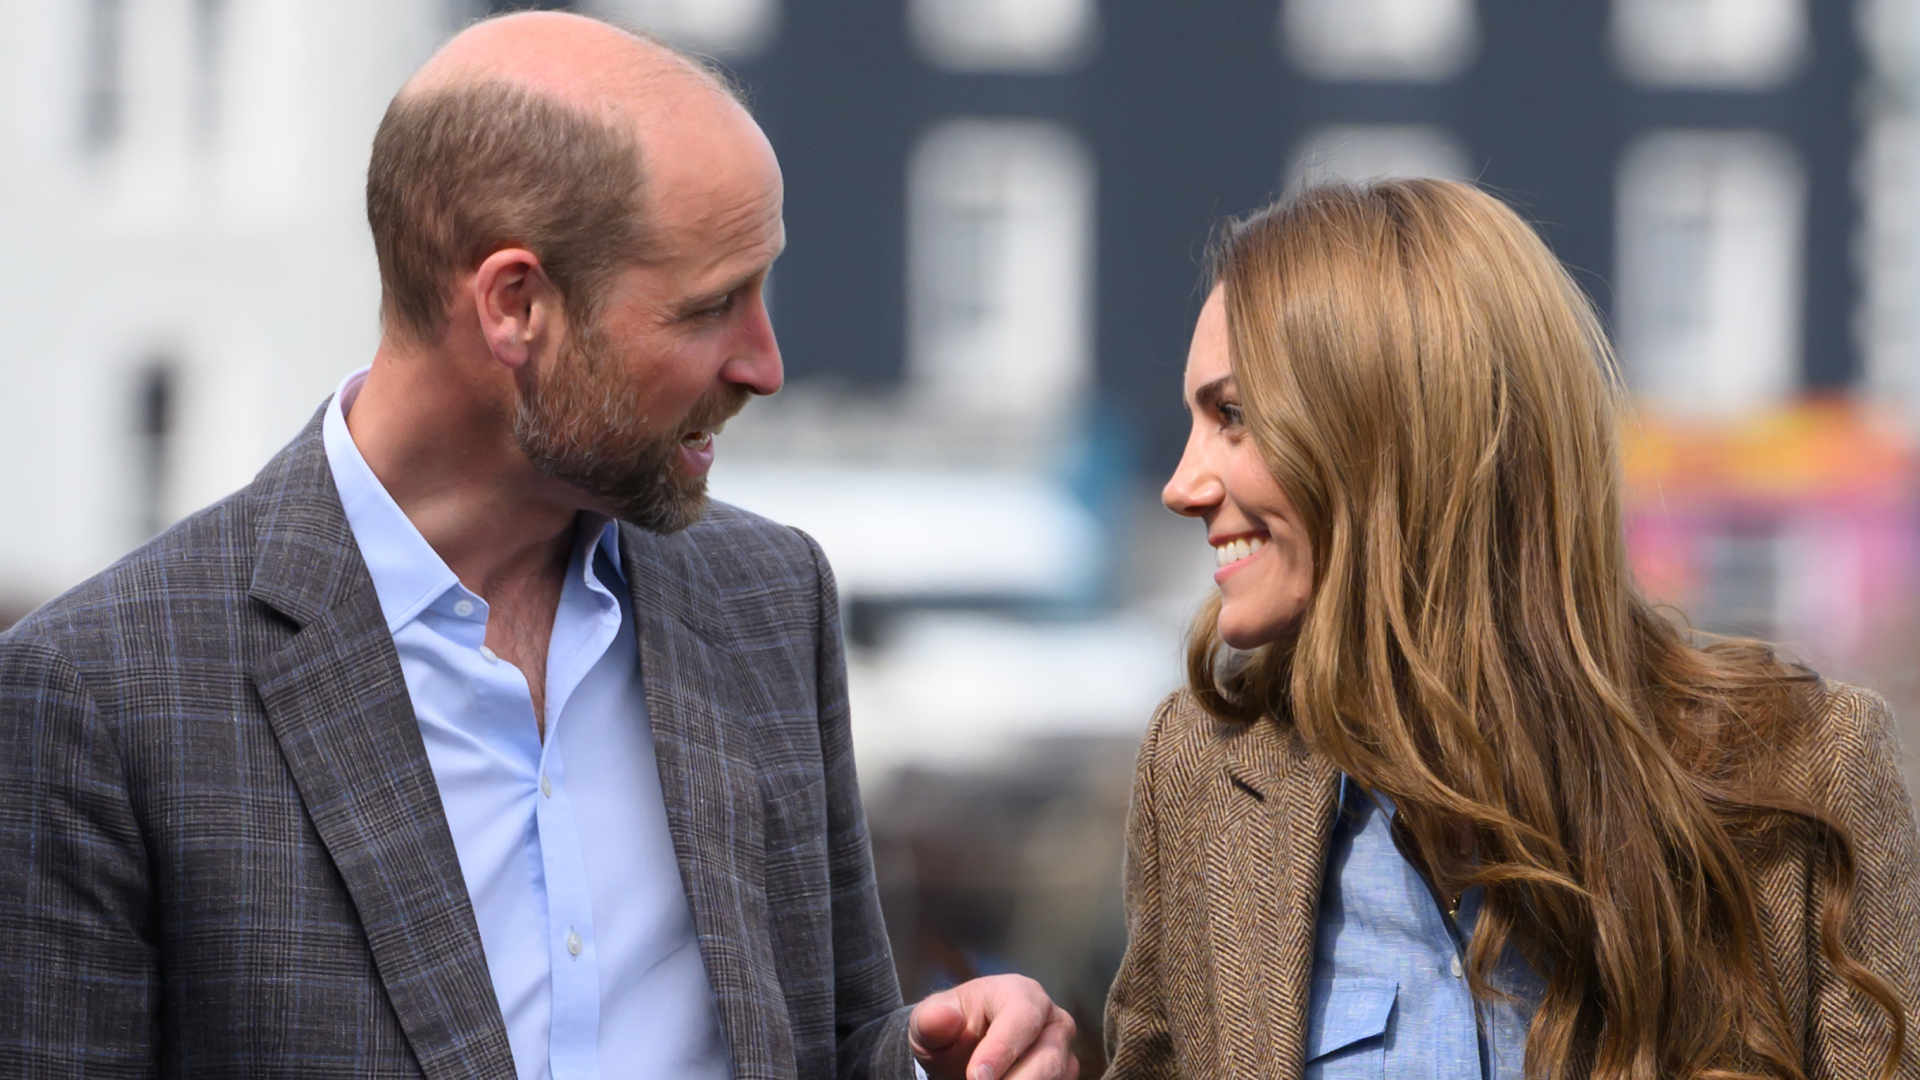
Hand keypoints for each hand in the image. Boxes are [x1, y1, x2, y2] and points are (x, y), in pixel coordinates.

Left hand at [908, 975, 1078, 1079]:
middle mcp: (1050, 1018)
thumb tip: (944, 1018)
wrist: (960, 1051)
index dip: (1001, 1050)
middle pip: (1048, 1056)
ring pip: (1057, 1077)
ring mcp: (1061, 1049)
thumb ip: (931, 1020)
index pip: (1021, 1018)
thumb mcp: (928, 1023)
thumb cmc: (949, 1030)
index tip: (977, 1077)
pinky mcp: (1064, 1074)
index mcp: (1019, 992)